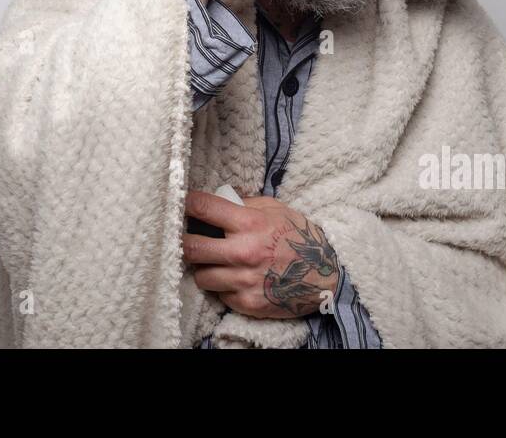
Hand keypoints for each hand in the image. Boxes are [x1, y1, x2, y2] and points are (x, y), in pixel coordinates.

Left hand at [182, 189, 341, 318]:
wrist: (327, 275)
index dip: (185, 203)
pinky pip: (219, 295)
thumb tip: (216, 202)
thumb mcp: (275, 209)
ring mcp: (244, 280)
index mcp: (250, 223)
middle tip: (183, 238)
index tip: (178, 203)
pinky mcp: (247, 303)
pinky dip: (222, 287)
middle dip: (182, 242)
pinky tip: (234, 279)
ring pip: (200, 276)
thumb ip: (244, 205)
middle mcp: (243, 252)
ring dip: (203, 268)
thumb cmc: (300, 238)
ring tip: (213, 263)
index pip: (203, 208)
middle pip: (190, 247)